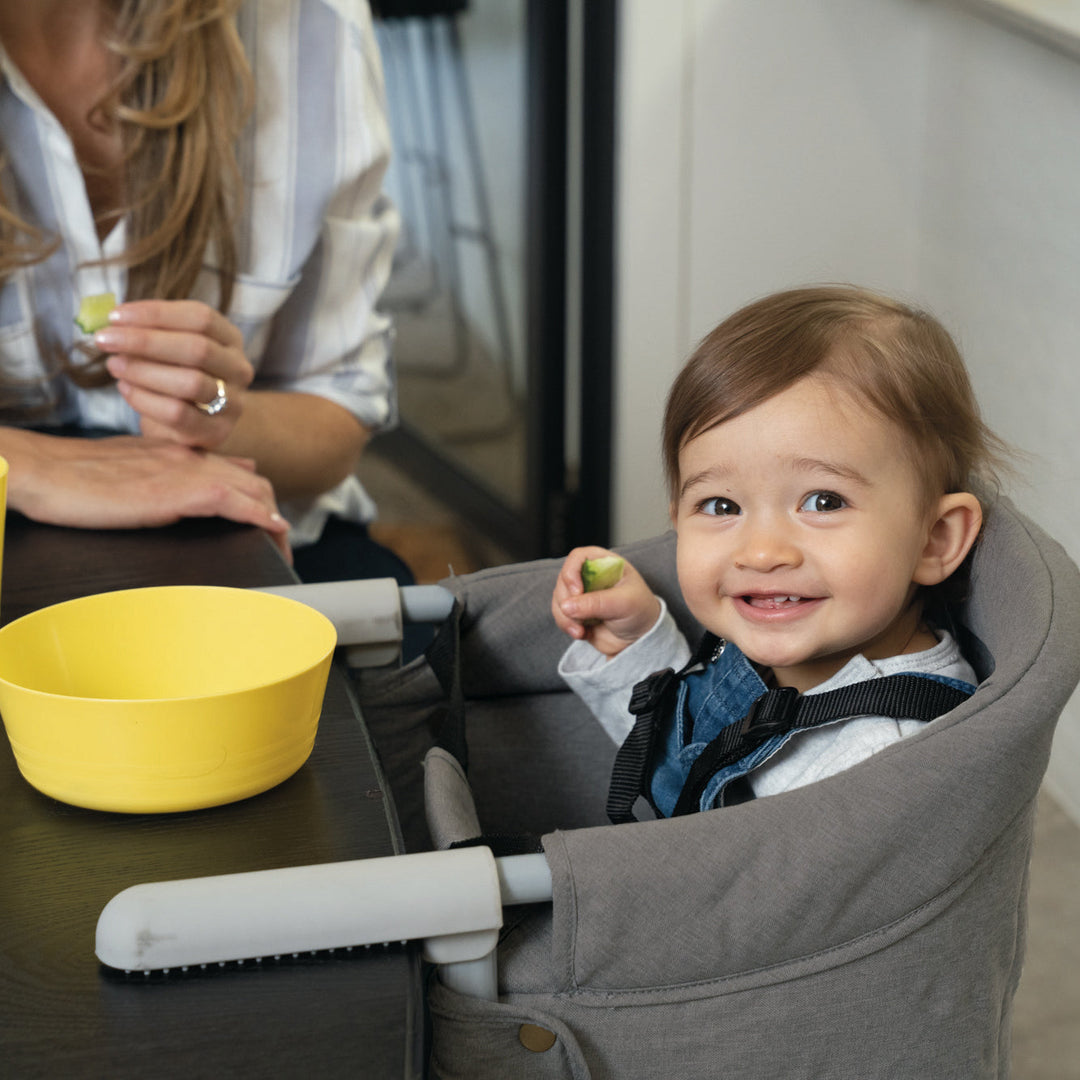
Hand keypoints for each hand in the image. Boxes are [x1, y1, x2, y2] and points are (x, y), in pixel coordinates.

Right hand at [11, 433, 291, 563]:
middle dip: (273, 513)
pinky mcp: (178, 490)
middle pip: (255, 482)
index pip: (237, 472)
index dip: (258, 498)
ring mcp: (187, 470)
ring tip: (282, 550)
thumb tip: (185, 498)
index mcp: (179, 454)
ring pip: (253, 490)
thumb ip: (163, 481)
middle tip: (280, 546)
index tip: (267, 525)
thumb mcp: (130, 474)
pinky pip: (234, 500)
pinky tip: (273, 531)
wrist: (45, 472)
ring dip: (273, 521)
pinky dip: (260, 516)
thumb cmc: (76, 479)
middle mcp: (191, 457)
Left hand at [98, 300, 252, 450]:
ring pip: (190, 382)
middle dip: (144, 341)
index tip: (115, 316)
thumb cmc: (179, 377)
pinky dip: (144, 399)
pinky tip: (125, 388)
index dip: (157, 313)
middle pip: (197, 348)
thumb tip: (114, 321)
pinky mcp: (214, 431)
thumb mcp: (173, 349)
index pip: (201, 317)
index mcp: (230, 340)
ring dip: (144, 371)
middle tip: (105, 339)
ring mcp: (232, 403)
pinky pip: (177, 414)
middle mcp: (238, 369)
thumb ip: (152, 332)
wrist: (200, 425)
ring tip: (113, 365)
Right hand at [551, 546, 659, 657]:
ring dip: (565, 616)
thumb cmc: (640, 611)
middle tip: (580, 616)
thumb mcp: (624, 603)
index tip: (576, 592)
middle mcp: (589, 576)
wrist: (641, 638)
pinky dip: (566, 625)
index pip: (578, 557)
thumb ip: (597, 602)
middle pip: (563, 579)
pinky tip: (582, 633)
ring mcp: (581, 595)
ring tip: (581, 629)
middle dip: (567, 600)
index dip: (572, 572)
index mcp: (604, 564)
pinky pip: (560, 615)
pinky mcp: (576, 612)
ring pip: (559, 599)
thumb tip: (567, 605)